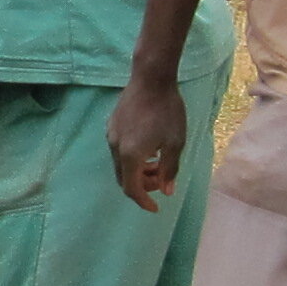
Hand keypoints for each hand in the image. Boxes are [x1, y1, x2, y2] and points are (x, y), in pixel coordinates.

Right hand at [107, 69, 188, 211]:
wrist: (151, 78)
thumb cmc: (167, 110)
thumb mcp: (175, 143)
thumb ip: (169, 170)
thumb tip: (166, 191)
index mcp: (130, 156)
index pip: (132, 189)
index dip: (144, 201)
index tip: (156, 207)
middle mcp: (115, 148)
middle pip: (123, 178)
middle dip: (142, 185)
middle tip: (161, 180)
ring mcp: (111, 135)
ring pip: (120, 164)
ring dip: (137, 171)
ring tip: (157, 162)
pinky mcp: (111, 125)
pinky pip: (119, 150)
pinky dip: (132, 158)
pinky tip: (148, 147)